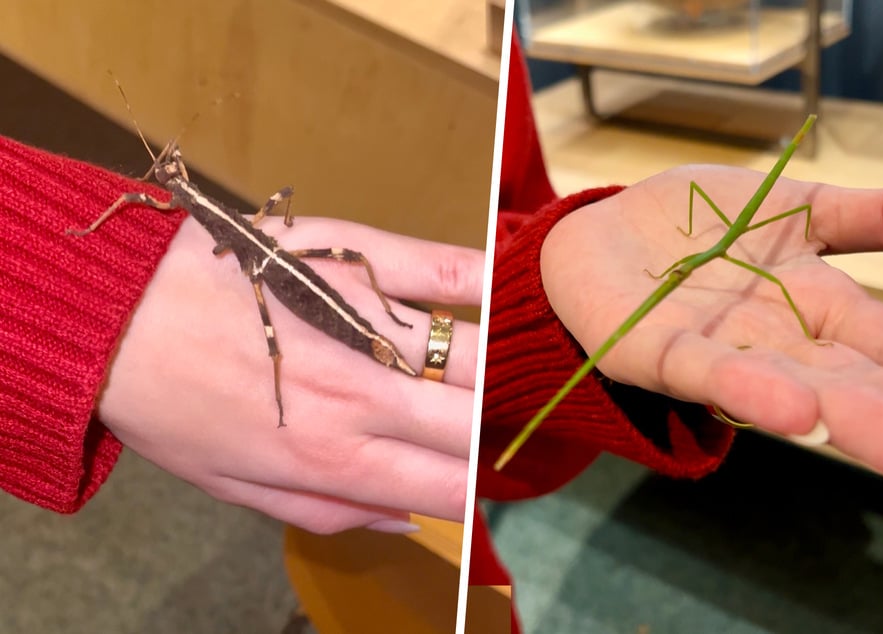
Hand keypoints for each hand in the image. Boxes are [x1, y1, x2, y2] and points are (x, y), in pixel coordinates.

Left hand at [97, 216, 481, 532]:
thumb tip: (405, 519)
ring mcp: (364, 321)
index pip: (448, 487)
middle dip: (508, 432)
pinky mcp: (353, 258)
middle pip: (474, 422)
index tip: (485, 479)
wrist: (111, 308)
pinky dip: (489, 278)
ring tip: (532, 370)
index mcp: (331, 457)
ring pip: (475, 353)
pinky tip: (519, 291)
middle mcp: (362, 394)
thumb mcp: (232, 487)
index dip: (480, 490)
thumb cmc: (168, 405)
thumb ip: (327, 512)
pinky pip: (441, 266)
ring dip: (514, 369)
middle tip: (513, 423)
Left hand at [541, 166, 882, 481]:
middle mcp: (774, 341)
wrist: (603, 233)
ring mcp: (715, 351)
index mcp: (815, 306)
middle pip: (843, 379)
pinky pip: (703, 369)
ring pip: (785, 387)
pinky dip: (746, 389)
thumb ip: (878, 216)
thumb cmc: (704, 227)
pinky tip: (793, 410)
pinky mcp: (654, 350)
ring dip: (840, 414)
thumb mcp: (801, 207)